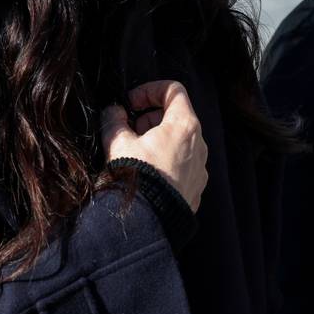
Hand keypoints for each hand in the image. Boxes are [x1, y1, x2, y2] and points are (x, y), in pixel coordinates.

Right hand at [100, 79, 208, 212]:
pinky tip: (146, 171)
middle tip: (129, 129)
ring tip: (134, 152)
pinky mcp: (196, 187)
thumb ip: (114, 119)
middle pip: (177, 115)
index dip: (149, 90)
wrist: (147, 222)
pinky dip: (165, 159)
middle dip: (150, 117)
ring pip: (179, 141)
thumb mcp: (117, 141)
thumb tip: (114, 112)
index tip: (131, 103)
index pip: (173, 90)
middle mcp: (199, 144)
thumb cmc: (135, 177)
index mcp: (184, 126)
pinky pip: (181, 163)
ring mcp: (200, 167)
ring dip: (157, 139)